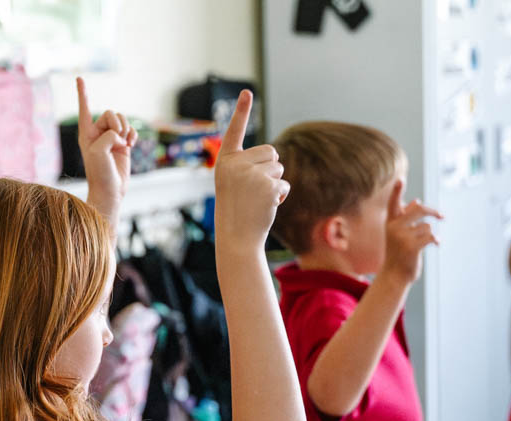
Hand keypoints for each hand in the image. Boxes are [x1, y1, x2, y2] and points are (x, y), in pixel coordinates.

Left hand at [77, 77, 136, 215]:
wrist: (111, 190)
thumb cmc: (100, 173)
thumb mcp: (99, 150)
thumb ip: (109, 135)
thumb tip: (121, 136)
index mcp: (86, 133)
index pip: (84, 109)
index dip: (83, 93)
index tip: (79, 78)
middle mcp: (98, 134)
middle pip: (111, 113)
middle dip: (117, 123)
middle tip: (118, 137)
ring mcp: (112, 139)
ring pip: (122, 120)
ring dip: (126, 129)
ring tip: (125, 143)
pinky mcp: (124, 145)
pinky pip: (131, 130)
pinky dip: (133, 134)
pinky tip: (131, 144)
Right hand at [213, 91, 289, 249]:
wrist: (236, 238)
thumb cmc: (236, 211)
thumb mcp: (236, 185)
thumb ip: (248, 167)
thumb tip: (275, 156)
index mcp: (225, 162)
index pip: (234, 132)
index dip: (241, 110)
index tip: (246, 91)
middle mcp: (236, 164)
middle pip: (270, 152)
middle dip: (269, 169)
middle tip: (254, 191)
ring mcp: (251, 175)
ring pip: (278, 168)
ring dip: (274, 184)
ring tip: (258, 200)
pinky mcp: (267, 186)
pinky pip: (284, 184)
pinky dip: (280, 196)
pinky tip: (266, 207)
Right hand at [381, 189, 442, 283]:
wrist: (394, 275)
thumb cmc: (398, 253)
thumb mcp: (399, 234)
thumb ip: (406, 217)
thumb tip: (416, 200)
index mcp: (390, 222)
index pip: (393, 203)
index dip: (396, 191)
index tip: (400, 179)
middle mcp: (394, 227)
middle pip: (419, 209)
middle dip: (432, 212)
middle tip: (441, 216)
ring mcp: (402, 237)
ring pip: (426, 226)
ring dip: (429, 234)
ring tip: (423, 244)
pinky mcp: (411, 246)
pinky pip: (430, 236)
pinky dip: (435, 240)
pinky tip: (436, 245)